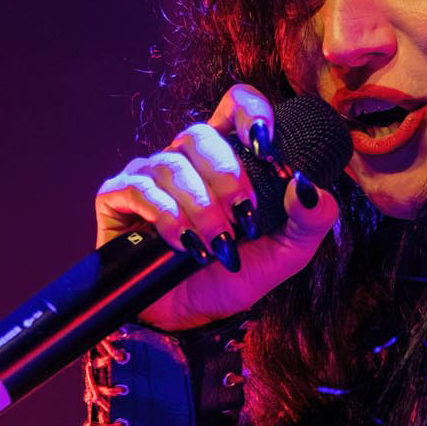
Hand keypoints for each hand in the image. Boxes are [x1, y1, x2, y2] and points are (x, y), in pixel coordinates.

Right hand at [95, 83, 339, 331]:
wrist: (188, 319)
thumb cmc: (233, 276)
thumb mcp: (285, 254)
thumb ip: (310, 220)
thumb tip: (309, 187)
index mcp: (225, 159)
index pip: (235, 105)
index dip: (251, 113)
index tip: (267, 151)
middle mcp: (184, 159)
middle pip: (199, 133)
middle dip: (227, 178)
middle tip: (244, 220)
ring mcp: (148, 175)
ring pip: (172, 164)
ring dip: (201, 209)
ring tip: (217, 247)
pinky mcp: (117, 198)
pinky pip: (139, 188)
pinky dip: (167, 217)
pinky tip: (184, 245)